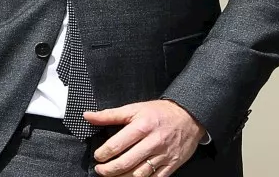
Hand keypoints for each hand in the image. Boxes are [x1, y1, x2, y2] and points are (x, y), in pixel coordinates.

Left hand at [87, 100, 205, 176]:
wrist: (189, 117)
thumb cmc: (160, 113)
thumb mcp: (134, 108)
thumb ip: (110, 114)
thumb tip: (88, 116)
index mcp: (142, 126)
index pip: (117, 145)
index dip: (103, 153)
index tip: (98, 156)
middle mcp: (152, 142)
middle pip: (126, 163)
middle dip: (109, 170)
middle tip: (100, 170)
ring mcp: (163, 156)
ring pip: (139, 175)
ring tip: (113, 175)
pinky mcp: (171, 165)